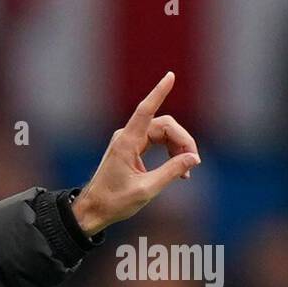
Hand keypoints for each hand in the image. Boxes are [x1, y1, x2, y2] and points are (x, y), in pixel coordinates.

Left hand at [71, 71, 200, 236]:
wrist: (93, 210)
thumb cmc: (114, 202)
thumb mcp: (146, 190)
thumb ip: (171, 172)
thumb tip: (194, 158)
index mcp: (126, 143)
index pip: (145, 111)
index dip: (159, 92)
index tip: (170, 76)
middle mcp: (126, 137)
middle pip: (164, 126)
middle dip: (183, 141)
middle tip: (193, 164)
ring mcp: (128, 141)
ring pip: (163, 133)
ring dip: (178, 147)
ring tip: (186, 171)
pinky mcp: (131, 147)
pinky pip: (157, 141)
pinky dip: (170, 152)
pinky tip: (178, 169)